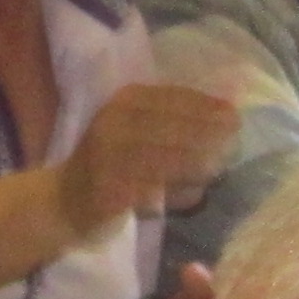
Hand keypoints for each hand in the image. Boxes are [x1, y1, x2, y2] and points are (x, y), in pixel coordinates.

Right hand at [56, 84, 242, 238]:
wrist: (63, 200)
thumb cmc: (113, 162)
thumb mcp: (137, 129)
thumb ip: (176, 120)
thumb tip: (229, 110)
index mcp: (124, 102)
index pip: (173, 98)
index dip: (207, 107)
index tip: (234, 117)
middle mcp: (113, 124)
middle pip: (172, 128)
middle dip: (208, 137)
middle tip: (233, 147)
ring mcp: (107, 158)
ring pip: (165, 160)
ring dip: (196, 165)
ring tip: (218, 170)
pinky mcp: (108, 191)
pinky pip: (153, 191)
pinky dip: (178, 193)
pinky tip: (195, 194)